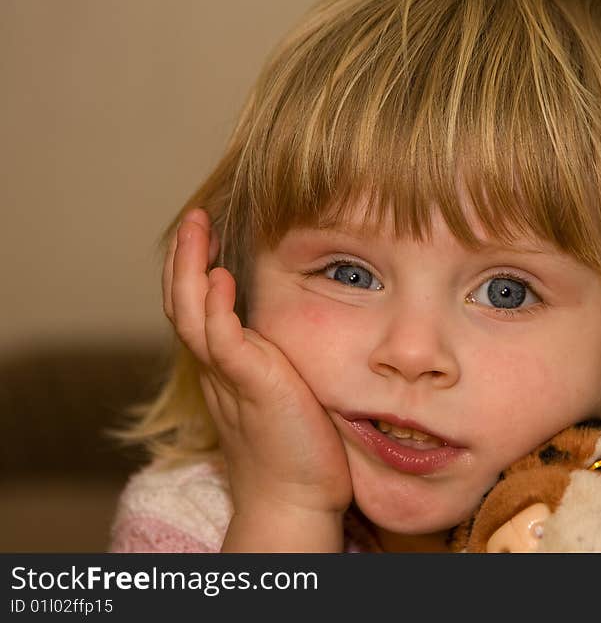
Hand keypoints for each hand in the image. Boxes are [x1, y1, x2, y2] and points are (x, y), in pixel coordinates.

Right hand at [163, 208, 352, 521]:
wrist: (296, 502)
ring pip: (191, 315)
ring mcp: (230, 380)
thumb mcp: (285, 393)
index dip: (194, 273)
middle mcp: (219, 371)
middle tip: (193, 216)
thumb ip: (278, 362)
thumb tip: (288, 336)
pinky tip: (220, 279)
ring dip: (189, 266)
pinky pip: (223, 343)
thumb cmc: (300, 452)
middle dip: (184, 257)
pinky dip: (216, 309)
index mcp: (227, 370)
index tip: (207, 235)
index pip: (198, 312)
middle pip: (183, 305)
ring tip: (196, 225)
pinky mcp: (251, 389)